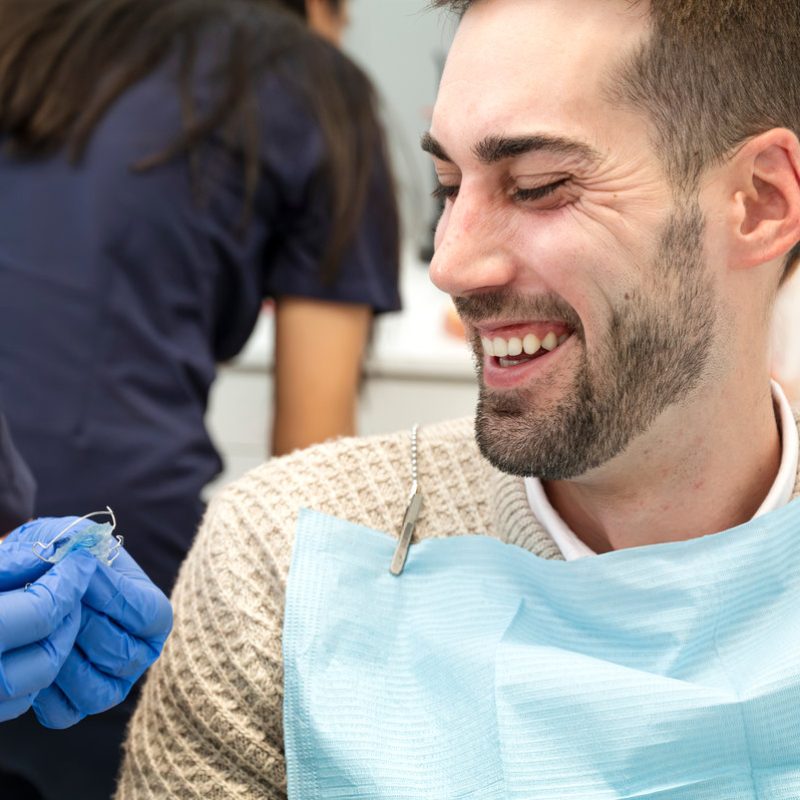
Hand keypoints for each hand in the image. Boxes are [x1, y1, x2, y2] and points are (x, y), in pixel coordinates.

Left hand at [5, 517, 172, 727]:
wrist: (32, 582)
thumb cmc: (58, 559)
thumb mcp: (72, 538)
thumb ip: (79, 544)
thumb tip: (81, 562)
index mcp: (152, 611)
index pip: (150, 613)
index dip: (116, 597)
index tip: (84, 576)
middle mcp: (139, 652)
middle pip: (122, 653)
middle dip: (83, 626)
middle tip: (56, 603)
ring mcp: (110, 683)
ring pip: (96, 690)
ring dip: (63, 658)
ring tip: (42, 629)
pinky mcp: (75, 706)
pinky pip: (64, 712)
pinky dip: (44, 689)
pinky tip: (33, 655)